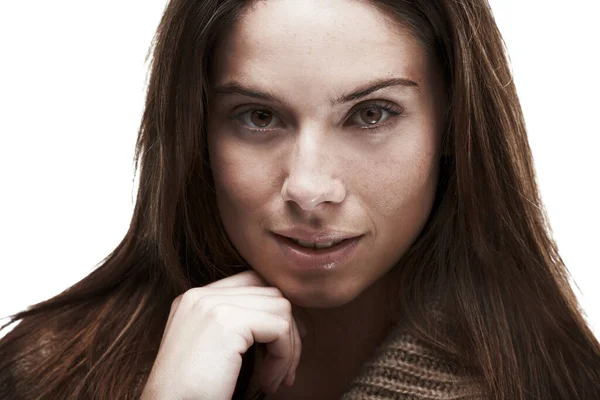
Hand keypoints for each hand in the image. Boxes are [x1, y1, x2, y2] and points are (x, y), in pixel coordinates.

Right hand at [140, 270, 302, 398]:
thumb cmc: (191, 393)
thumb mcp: (210, 349)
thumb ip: (235, 326)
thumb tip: (282, 318)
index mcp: (194, 299)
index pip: (251, 282)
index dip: (275, 314)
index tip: (282, 348)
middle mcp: (201, 295)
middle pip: (270, 293)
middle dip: (288, 333)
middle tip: (284, 369)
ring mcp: (213, 305)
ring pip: (281, 309)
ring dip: (288, 349)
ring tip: (274, 380)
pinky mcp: (227, 322)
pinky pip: (280, 329)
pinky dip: (283, 359)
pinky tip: (267, 383)